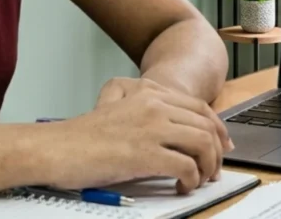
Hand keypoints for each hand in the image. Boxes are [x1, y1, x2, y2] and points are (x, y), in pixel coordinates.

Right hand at [43, 85, 232, 194]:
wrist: (56, 148)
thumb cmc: (83, 137)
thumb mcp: (118, 109)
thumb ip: (146, 111)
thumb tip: (178, 132)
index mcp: (148, 93)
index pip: (199, 107)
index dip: (217, 128)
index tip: (223, 145)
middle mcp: (154, 105)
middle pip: (206, 125)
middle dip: (216, 151)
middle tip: (213, 170)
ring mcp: (151, 128)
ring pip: (202, 144)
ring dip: (207, 167)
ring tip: (199, 180)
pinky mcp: (145, 153)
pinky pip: (187, 167)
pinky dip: (190, 180)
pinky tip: (181, 187)